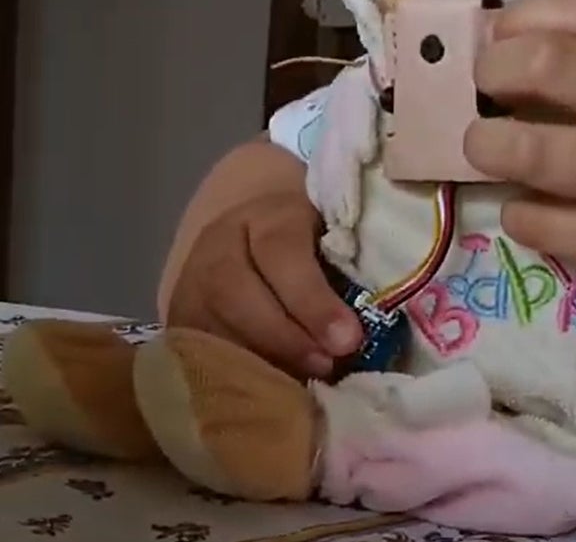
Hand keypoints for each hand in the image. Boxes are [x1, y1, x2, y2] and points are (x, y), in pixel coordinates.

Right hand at [167, 191, 362, 378]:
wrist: (266, 241)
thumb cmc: (320, 250)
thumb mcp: (340, 247)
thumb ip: (351, 279)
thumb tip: (361, 337)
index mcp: (270, 215)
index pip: (281, 250)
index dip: (312, 299)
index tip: (348, 339)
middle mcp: (221, 242)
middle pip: (233, 288)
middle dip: (283, 336)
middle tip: (325, 366)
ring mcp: (191, 280)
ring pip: (206, 324)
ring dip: (257, 362)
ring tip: (299, 385)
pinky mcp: (178, 317)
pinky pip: (193, 353)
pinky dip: (231, 378)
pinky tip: (265, 394)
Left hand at [464, 0, 575, 324]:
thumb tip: (542, 52)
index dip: (524, 16)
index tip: (499, 33)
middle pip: (548, 67)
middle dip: (493, 71)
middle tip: (480, 88)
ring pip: (536, 151)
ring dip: (488, 146)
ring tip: (482, 148)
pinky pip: (552, 226)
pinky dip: (520, 216)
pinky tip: (521, 211)